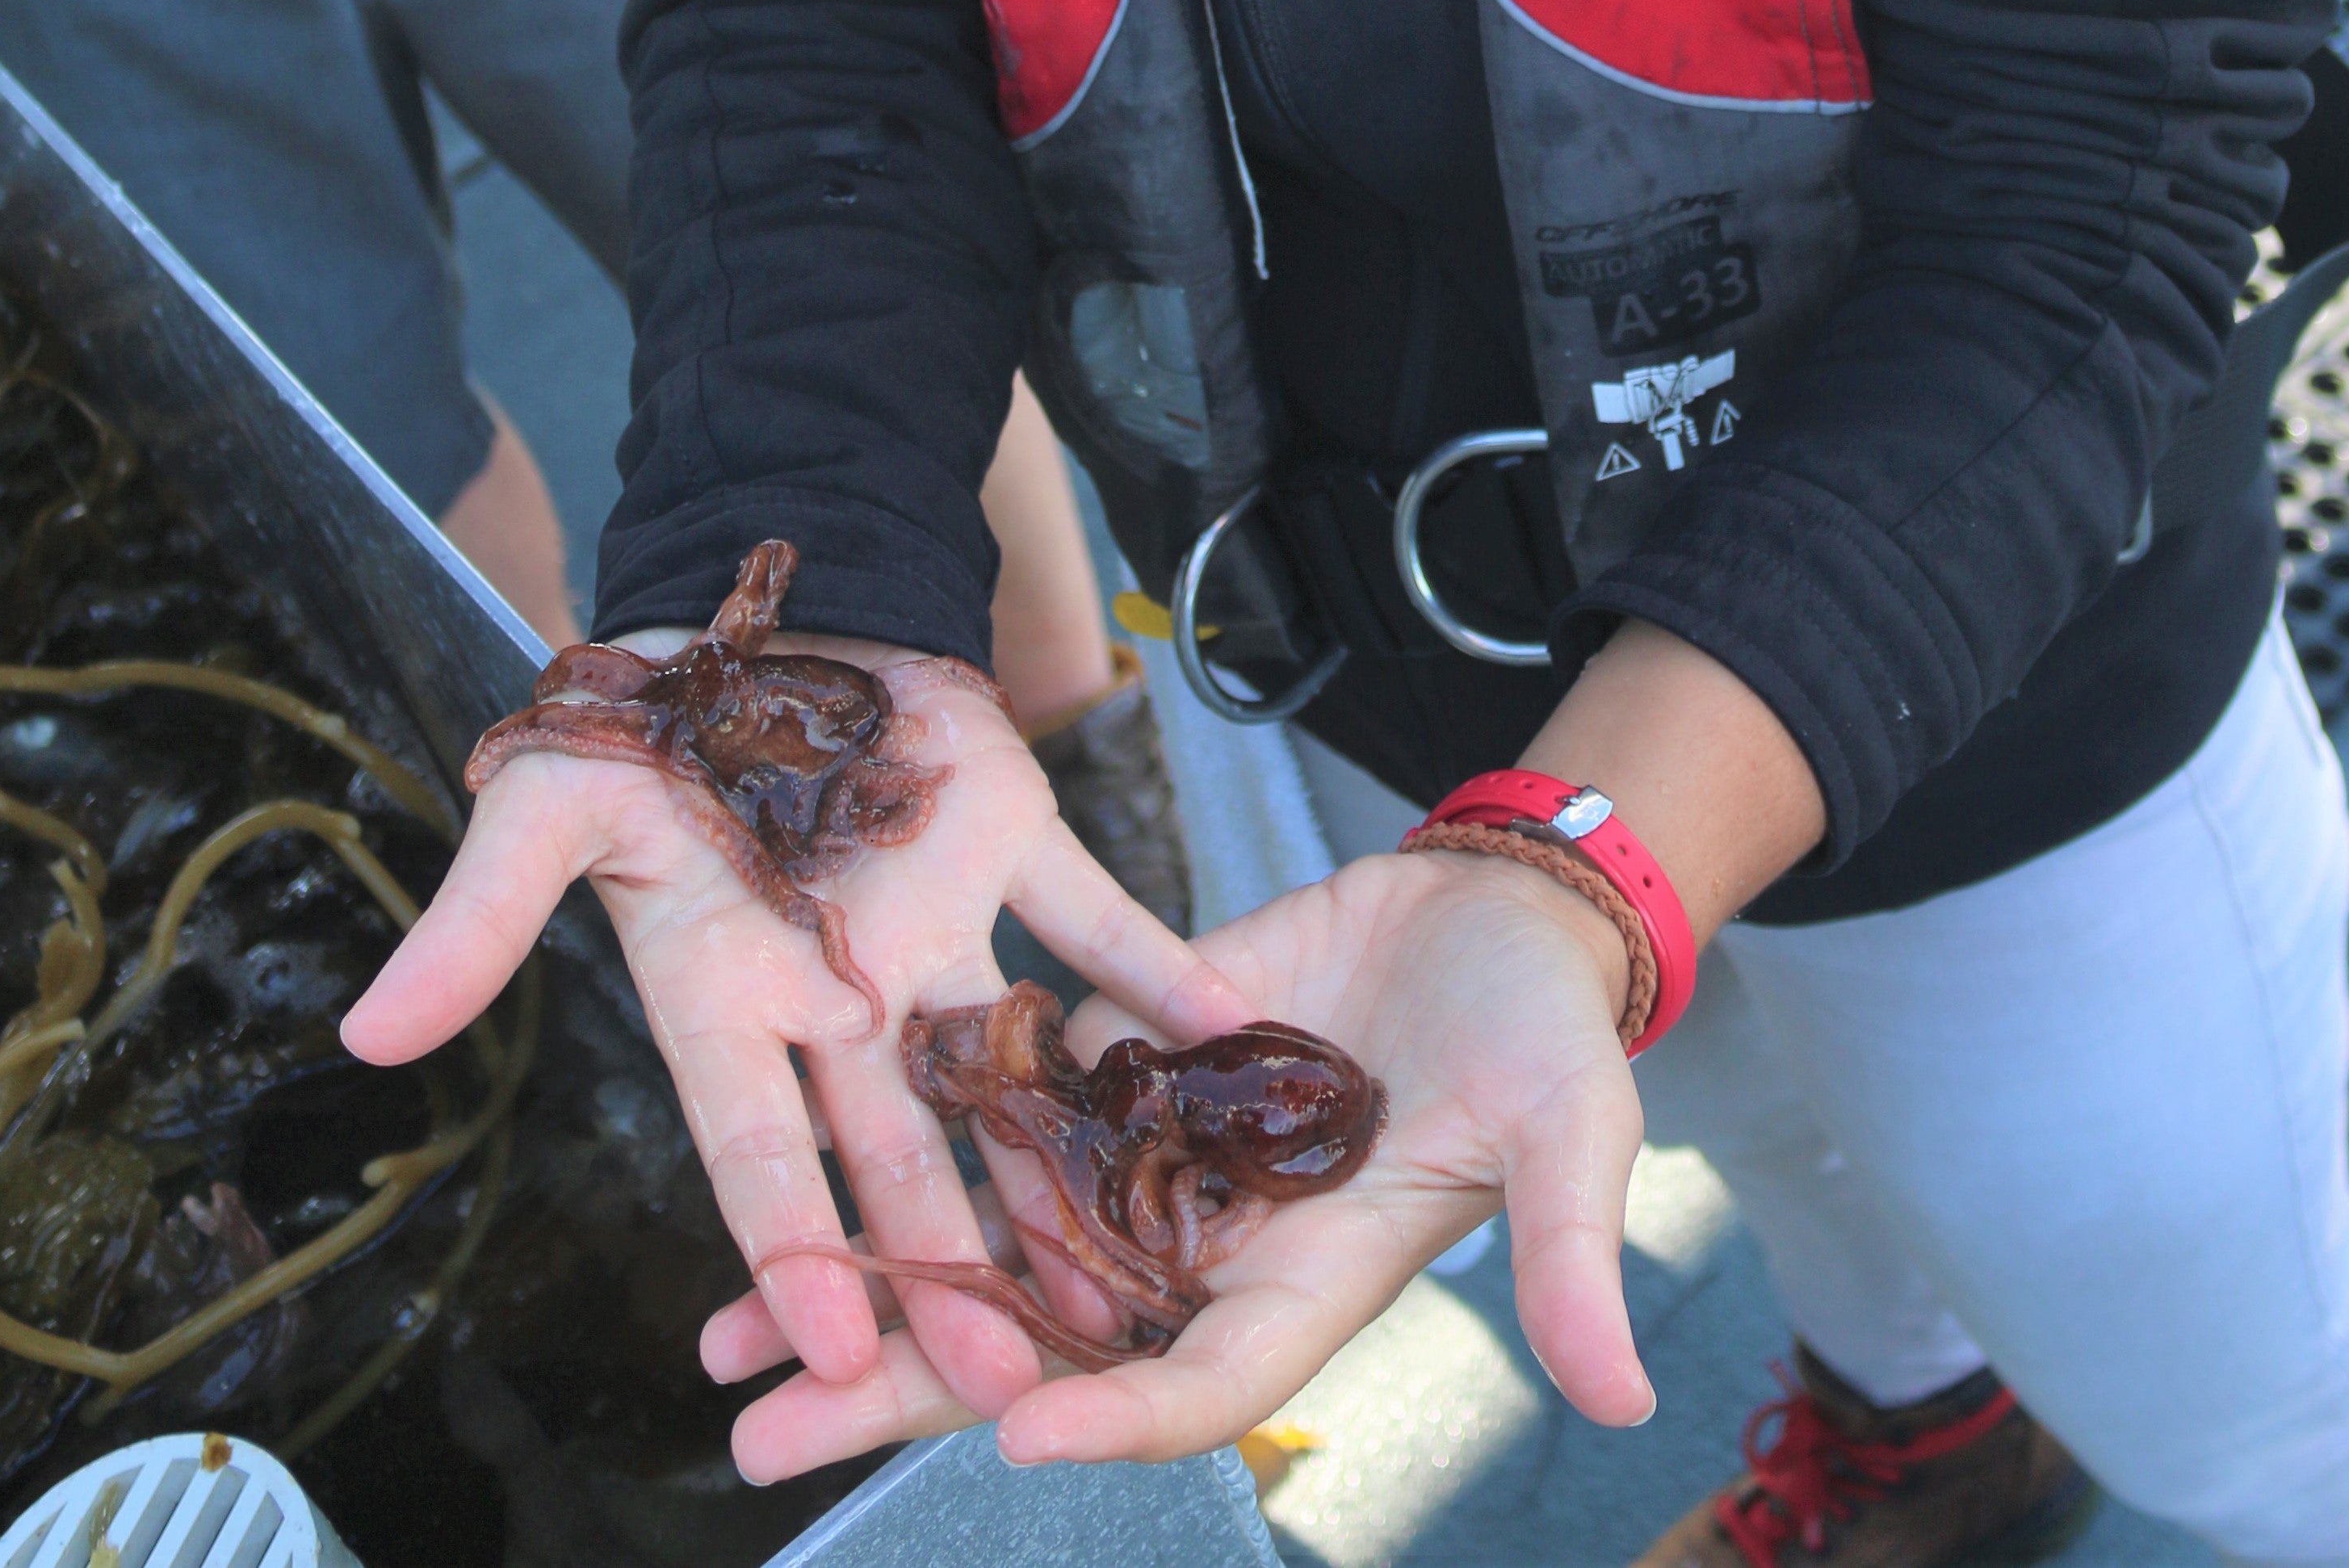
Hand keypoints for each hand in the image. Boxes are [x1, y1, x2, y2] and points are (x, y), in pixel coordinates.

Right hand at [341, 632, 1255, 1417]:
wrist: (742, 607)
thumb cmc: (630, 723)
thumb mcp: (543, 809)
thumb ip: (480, 922)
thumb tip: (365, 1038)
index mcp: (731, 999)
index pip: (764, 1151)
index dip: (797, 1251)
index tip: (834, 1351)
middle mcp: (842, 992)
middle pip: (901, 1148)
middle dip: (946, 1259)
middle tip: (1003, 1370)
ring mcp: (936, 924)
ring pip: (1004, 1065)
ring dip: (1058, 1159)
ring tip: (1126, 1263)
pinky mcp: (1012, 844)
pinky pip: (1097, 917)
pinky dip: (1157, 968)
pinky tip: (1229, 1030)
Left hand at [699, 846, 1652, 1477]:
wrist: (1493, 910)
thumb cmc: (1544, 1024)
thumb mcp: (1571, 1128)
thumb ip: (1569, 1251)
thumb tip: (1623, 1399)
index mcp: (1304, 1280)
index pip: (1195, 1377)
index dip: (1113, 1409)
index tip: (1014, 1434)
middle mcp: (1205, 1243)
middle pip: (1040, 1342)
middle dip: (904, 1392)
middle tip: (758, 1438)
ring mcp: (1153, 1157)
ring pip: (993, 1243)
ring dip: (873, 1285)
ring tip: (725, 1337)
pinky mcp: (1121, 1064)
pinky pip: (1005, 1119)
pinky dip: (915, 1148)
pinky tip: (804, 1165)